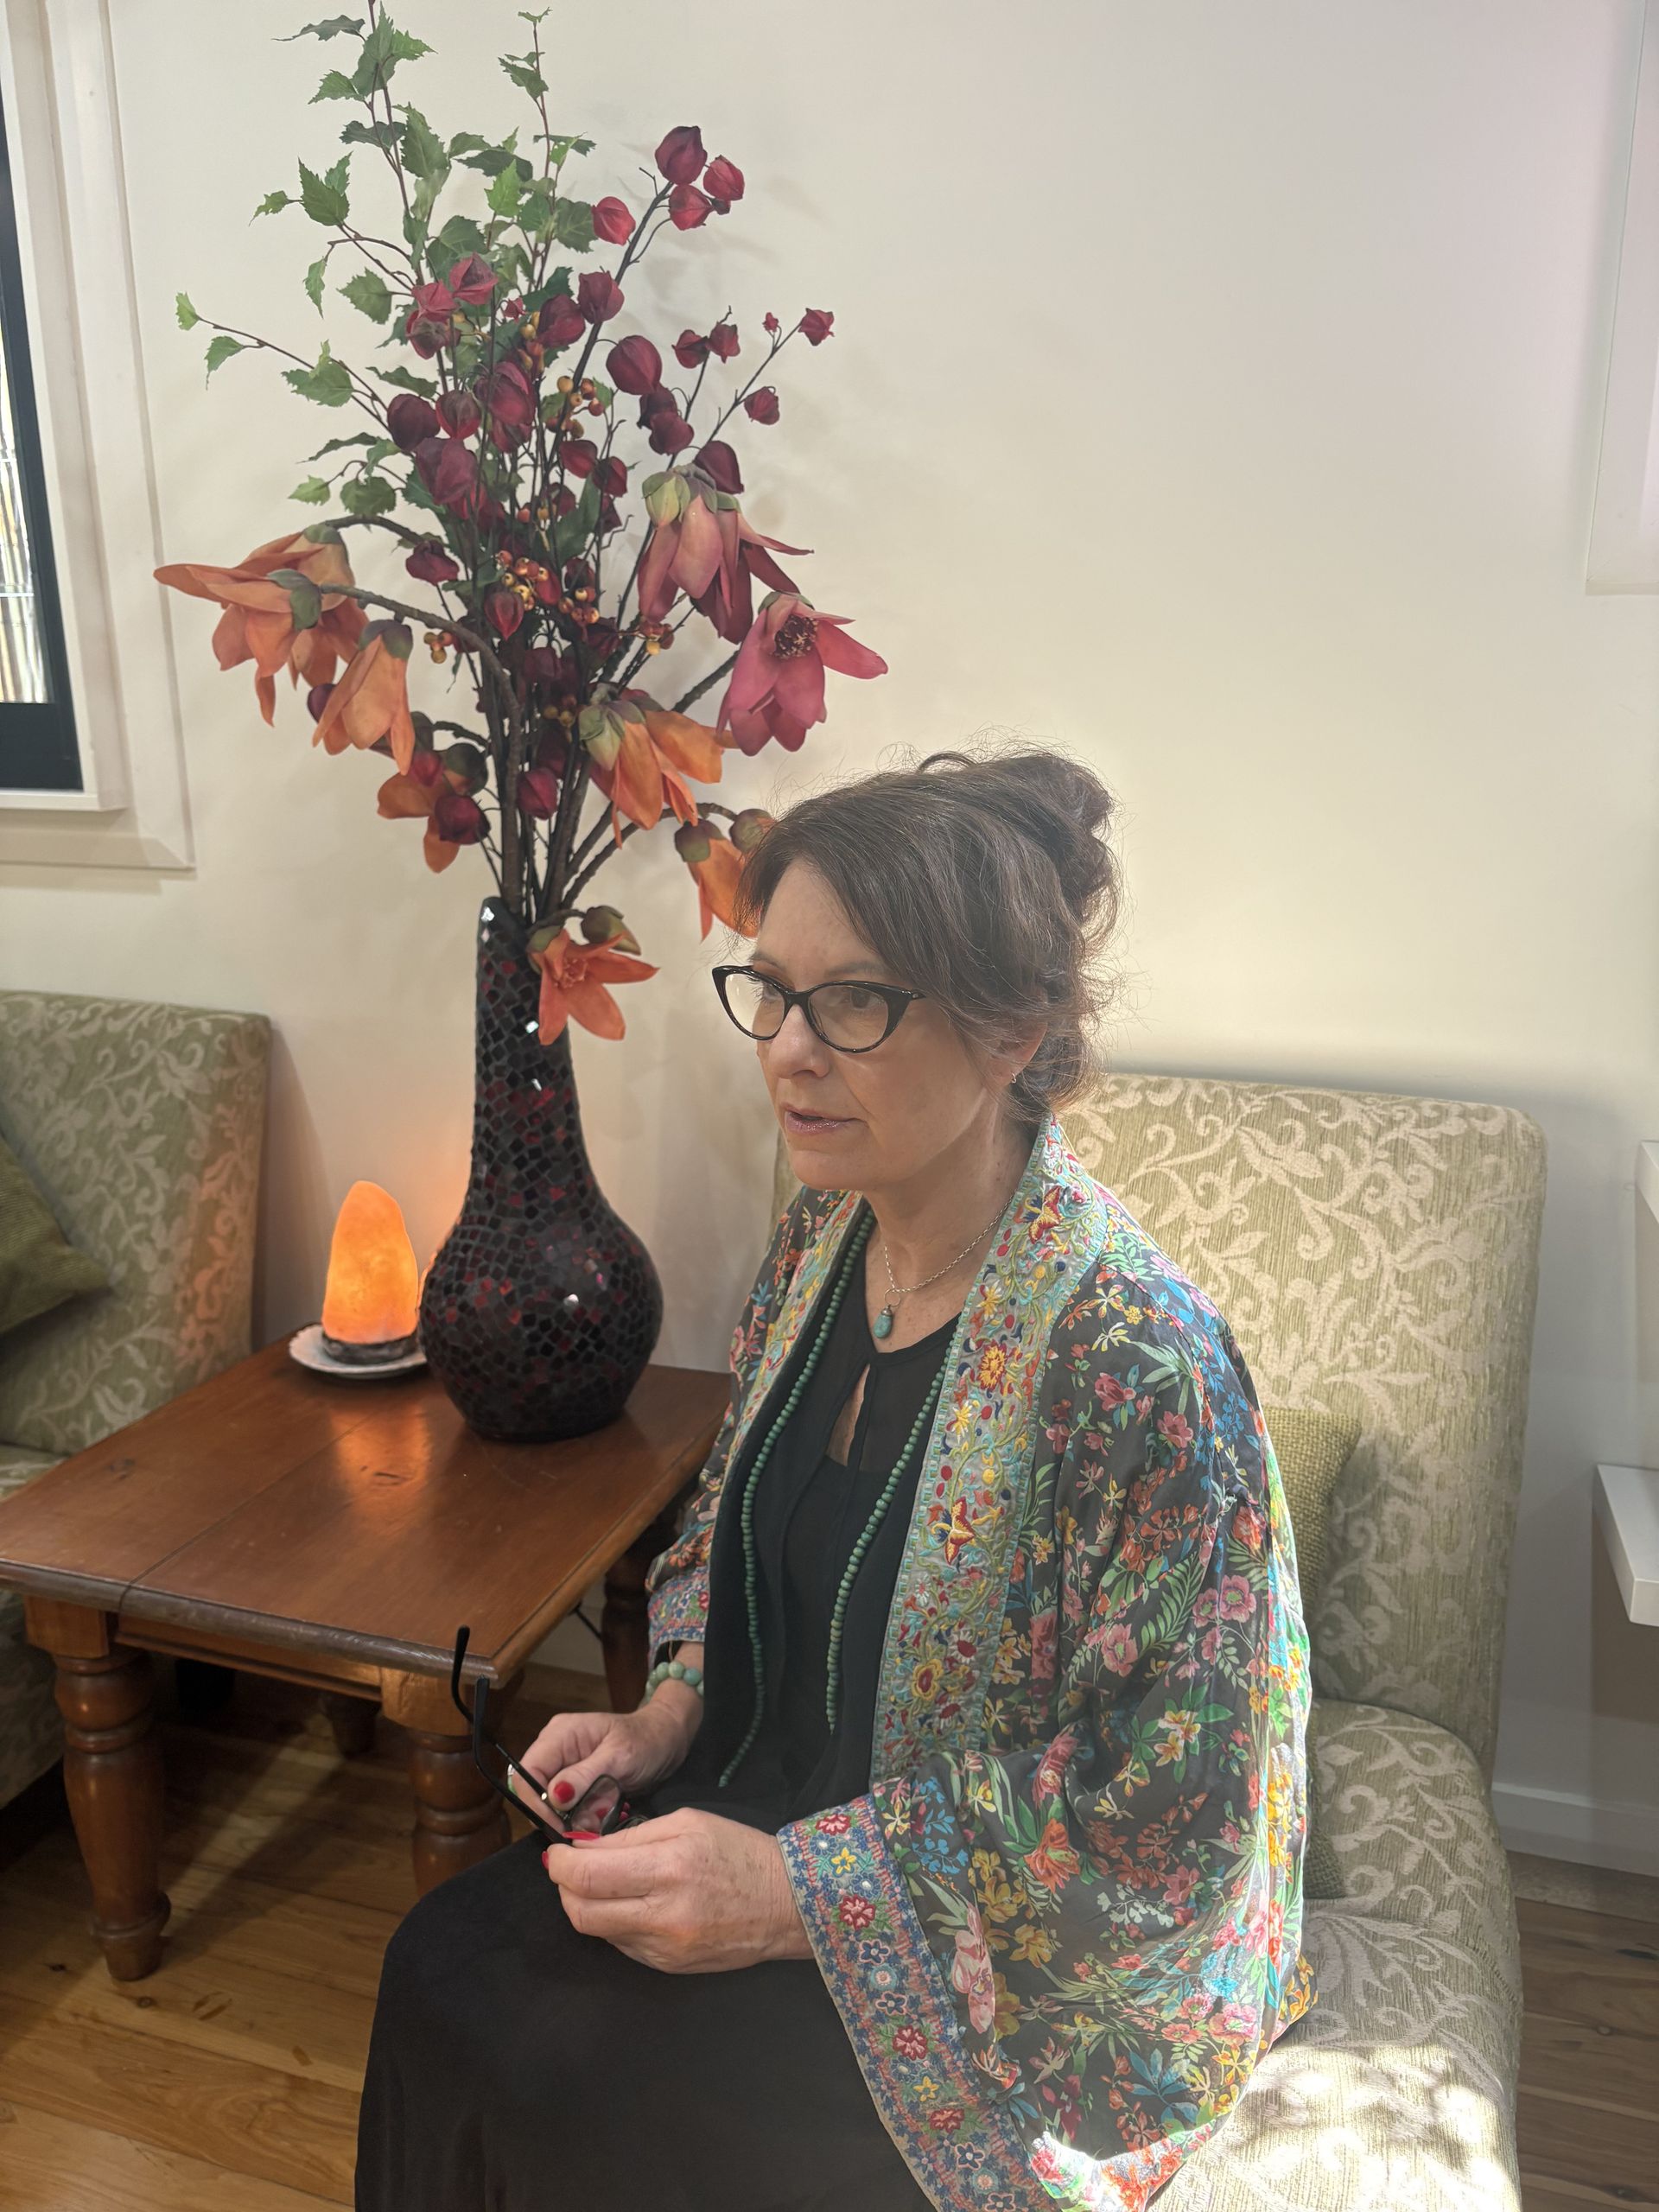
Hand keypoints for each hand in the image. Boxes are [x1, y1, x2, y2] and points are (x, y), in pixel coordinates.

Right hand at [512, 1697, 695, 1829]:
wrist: (666, 1740)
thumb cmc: (646, 1740)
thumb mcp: (619, 1757)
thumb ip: (585, 1776)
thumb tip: (553, 1797)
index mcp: (560, 1734)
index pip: (527, 1772)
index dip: (535, 1802)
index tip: (557, 1826)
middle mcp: (556, 1749)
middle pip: (534, 1789)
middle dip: (554, 1814)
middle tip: (578, 1832)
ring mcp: (564, 1766)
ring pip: (550, 1802)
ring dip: (569, 1818)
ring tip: (594, 1824)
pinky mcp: (576, 1783)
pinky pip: (566, 1806)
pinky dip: (579, 1817)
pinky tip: (597, 1821)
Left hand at [541, 1806, 813, 1971]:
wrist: (787, 1903)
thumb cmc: (738, 1851)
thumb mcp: (686, 1823)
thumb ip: (631, 1836)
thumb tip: (584, 1849)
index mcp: (669, 1869)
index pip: (589, 1877)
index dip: (561, 1865)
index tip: (556, 1854)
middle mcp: (662, 1916)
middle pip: (581, 1912)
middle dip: (565, 1888)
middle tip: (569, 1869)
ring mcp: (664, 1949)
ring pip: (597, 1932)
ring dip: (586, 1906)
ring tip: (599, 1883)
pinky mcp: (667, 1967)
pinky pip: (622, 1945)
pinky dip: (613, 1922)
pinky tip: (630, 1903)